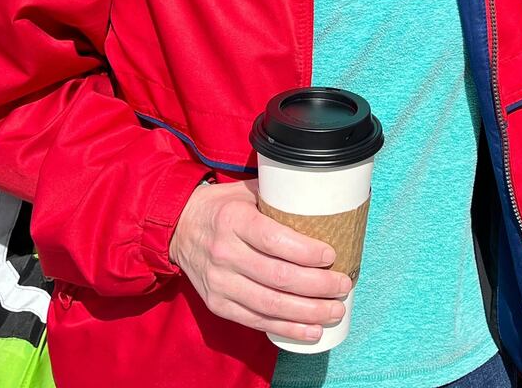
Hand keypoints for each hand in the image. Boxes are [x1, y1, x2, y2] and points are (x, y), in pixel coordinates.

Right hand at [169, 179, 351, 342]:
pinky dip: (287, 328)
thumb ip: (277, 196)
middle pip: (278, 277)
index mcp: (233, 220)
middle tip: (343, 285)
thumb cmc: (222, 207)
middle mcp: (224, 253)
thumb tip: (322, 198)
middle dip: (318, 286)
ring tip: (335, 310)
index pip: (274, 240)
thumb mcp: (245, 191)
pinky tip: (311, 330)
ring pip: (270, 304)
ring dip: (308, 311)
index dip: (306, 252)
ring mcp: (219, 282)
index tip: (331, 255)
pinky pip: (256, 321)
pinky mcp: (217, 304)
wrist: (178, 228)